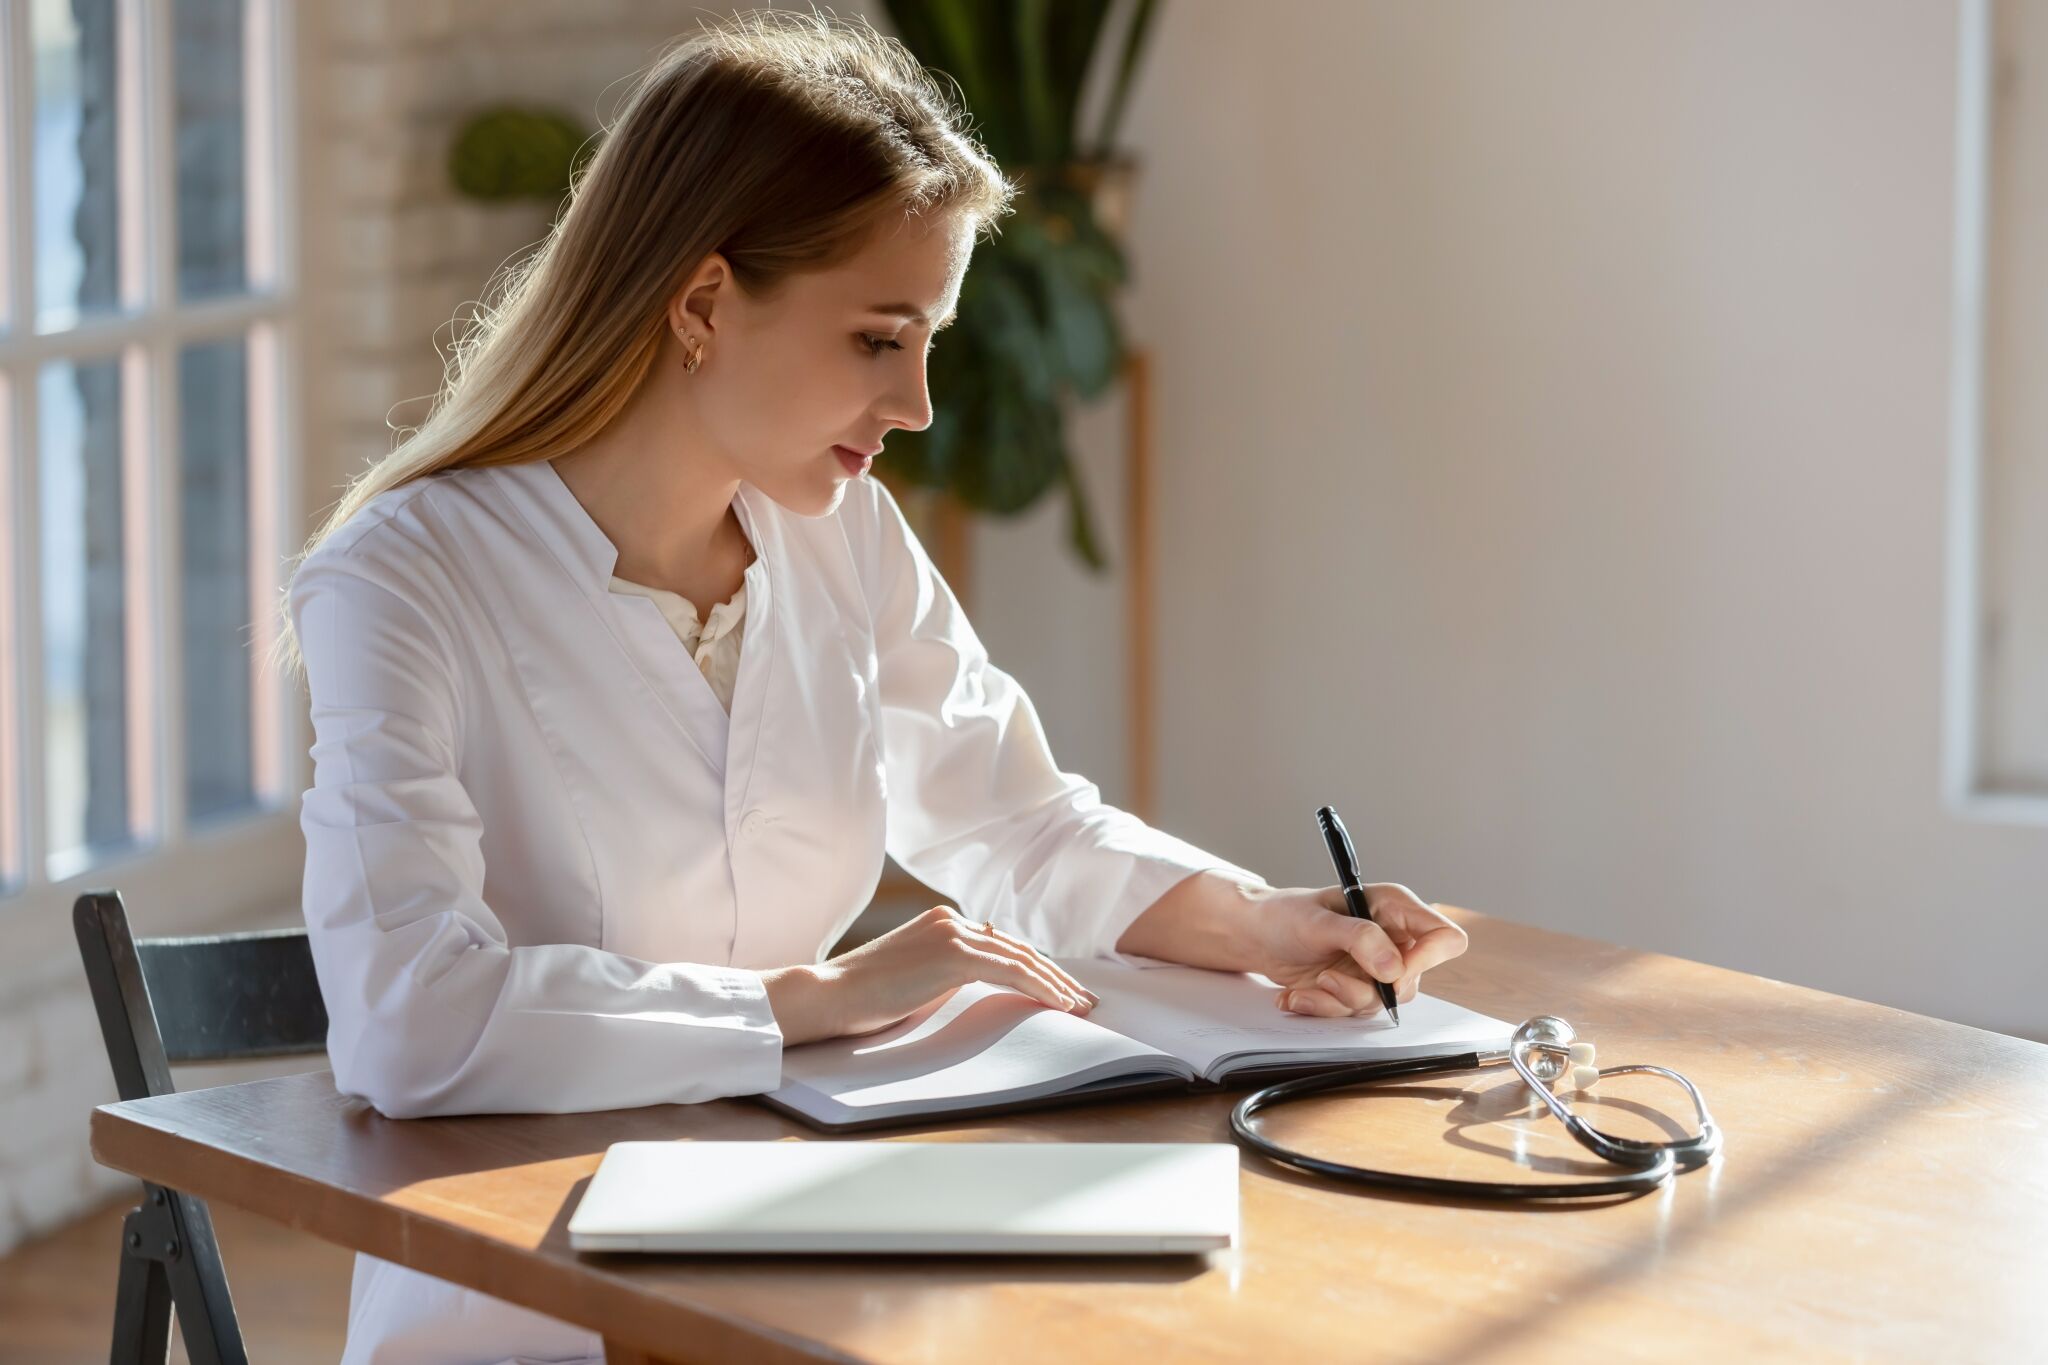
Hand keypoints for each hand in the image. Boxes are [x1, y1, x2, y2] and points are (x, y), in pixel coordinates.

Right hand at [759, 905, 1099, 1045]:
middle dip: (1054, 975)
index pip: (1000, 943)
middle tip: (1083, 999)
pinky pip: (1011, 971)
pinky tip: (1059, 1003)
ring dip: (1056, 983)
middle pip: (1017, 948)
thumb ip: (946, 972)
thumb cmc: (864, 996)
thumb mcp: (914, 977)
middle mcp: (952, 920)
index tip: (1057, 990)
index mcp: (942, 921)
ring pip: (1020, 958)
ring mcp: (953, 933)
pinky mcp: (953, 955)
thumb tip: (980, 980)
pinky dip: (1040, 987)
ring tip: (1080, 1006)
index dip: (1033, 967)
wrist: (831, 993)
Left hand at [1236, 883, 1469, 1016]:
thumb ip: (1360, 939)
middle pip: (1409, 982)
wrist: (1255, 936)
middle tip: (1328, 978)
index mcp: (1394, 908)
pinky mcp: (1356, 989)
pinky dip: (1323, 1008)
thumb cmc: (1285, 915)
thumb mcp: (1318, 921)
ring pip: (1380, 1004)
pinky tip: (1298, 994)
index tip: (1390, 974)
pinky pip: (1353, 1013)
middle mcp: (1392, 940)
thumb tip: (1395, 968)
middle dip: (1365, 989)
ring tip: (1309, 984)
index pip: (1444, 938)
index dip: (1427, 960)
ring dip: (1338, 1000)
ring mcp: (1376, 968)